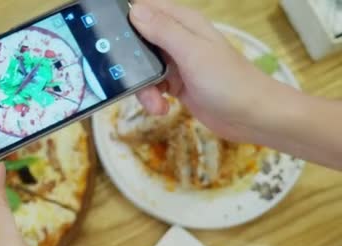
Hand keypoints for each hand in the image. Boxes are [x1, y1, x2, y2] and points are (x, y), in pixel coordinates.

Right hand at [130, 0, 287, 142]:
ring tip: (156, 103)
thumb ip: (163, 31)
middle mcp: (178, 40)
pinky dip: (153, 99)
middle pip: (138, 42)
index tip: (109, 40)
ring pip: (143, 68)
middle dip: (130, 62)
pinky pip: (153, 87)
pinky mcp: (177, 85)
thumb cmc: (229, 82)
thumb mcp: (192, 53)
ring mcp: (177, 63)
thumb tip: (134, 10)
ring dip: (143, 88)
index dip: (126, 20)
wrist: (252, 117)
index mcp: (183, 23)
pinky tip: (163, 108)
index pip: (146, 9)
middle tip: (130, 78)